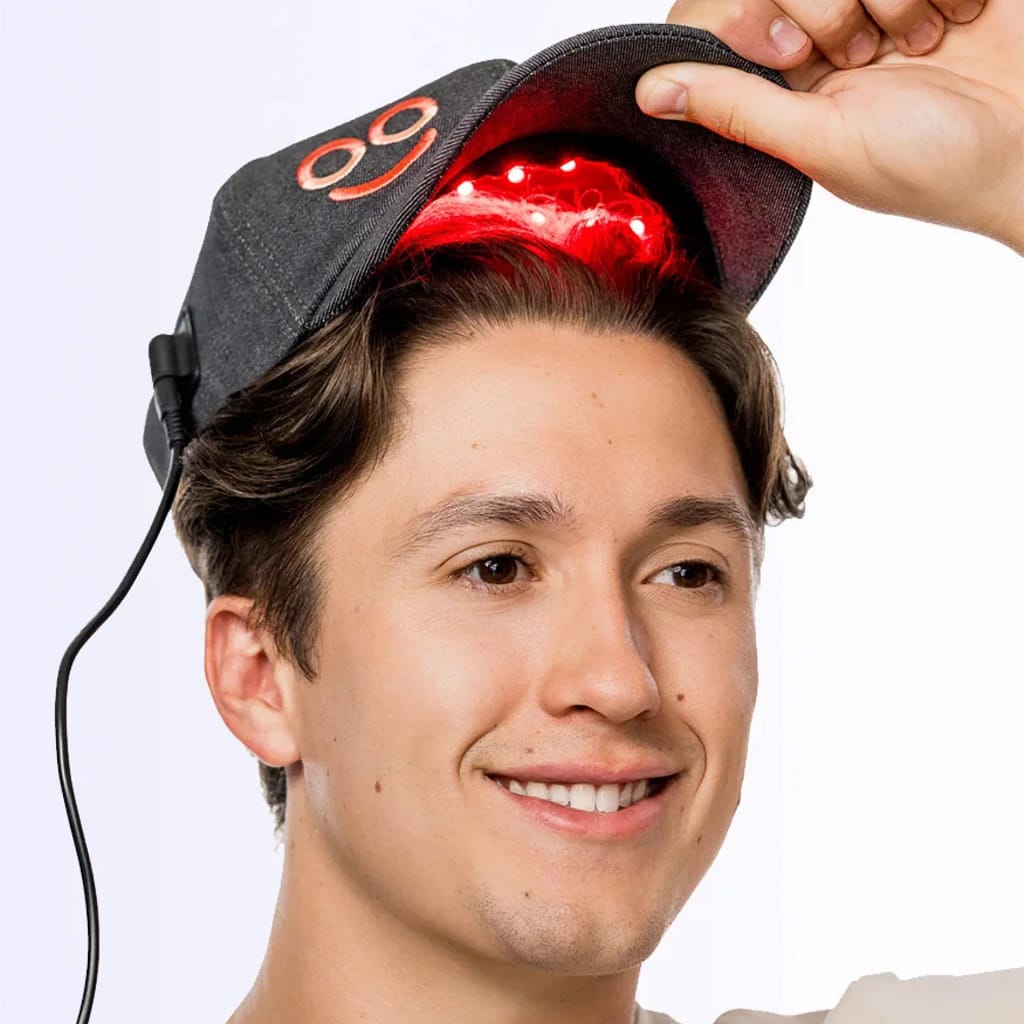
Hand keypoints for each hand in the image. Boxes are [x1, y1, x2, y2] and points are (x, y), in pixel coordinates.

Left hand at [635, 0, 1023, 253]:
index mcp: (785, 82)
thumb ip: (738, 109)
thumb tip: (648, 93)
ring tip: (926, 43)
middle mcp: (826, 30)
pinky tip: (960, 15)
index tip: (788, 46)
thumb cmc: (937, 168)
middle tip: (866, 54)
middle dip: (824, 6)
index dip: (743, 15)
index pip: (720, 16)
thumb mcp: (825, 141)